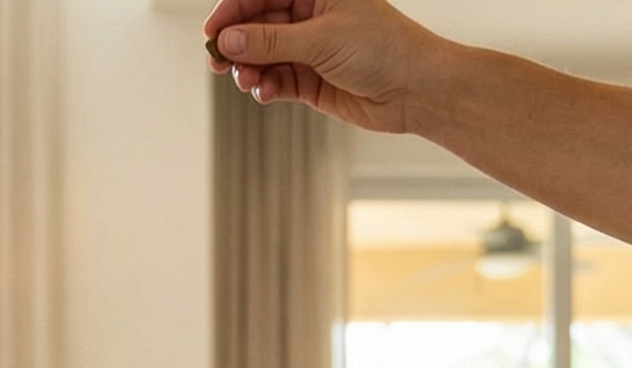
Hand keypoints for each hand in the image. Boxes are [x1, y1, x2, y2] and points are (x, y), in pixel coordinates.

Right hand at [200, 0, 446, 136]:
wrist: (418, 90)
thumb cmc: (384, 49)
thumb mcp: (321, 38)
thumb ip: (270, 41)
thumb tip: (227, 41)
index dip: (233, 11)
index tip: (213, 32)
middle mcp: (310, 16)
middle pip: (257, 25)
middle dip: (237, 44)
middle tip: (218, 62)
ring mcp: (309, 49)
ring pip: (262, 56)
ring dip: (249, 69)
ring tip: (247, 81)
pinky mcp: (311, 80)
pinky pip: (276, 80)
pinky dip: (266, 87)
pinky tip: (266, 92)